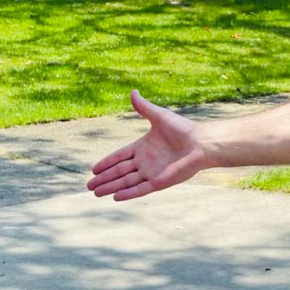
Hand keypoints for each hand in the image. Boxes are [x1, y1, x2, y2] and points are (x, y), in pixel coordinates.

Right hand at [87, 90, 209, 200]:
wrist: (200, 143)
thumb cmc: (182, 129)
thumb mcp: (159, 116)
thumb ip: (143, 107)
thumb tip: (133, 91)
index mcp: (143, 147)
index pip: (120, 157)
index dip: (107, 163)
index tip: (94, 169)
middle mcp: (145, 162)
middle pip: (119, 172)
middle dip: (104, 178)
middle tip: (89, 186)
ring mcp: (151, 173)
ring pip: (126, 182)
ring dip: (111, 187)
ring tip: (96, 193)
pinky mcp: (159, 182)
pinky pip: (140, 189)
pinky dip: (128, 193)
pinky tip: (115, 198)